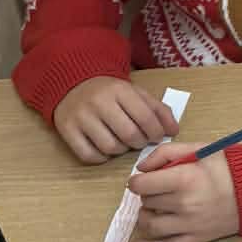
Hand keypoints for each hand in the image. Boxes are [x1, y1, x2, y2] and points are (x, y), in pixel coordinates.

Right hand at [52, 76, 178, 163]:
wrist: (74, 83)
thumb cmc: (110, 92)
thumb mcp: (135, 93)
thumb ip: (157, 109)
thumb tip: (174, 131)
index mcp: (119, 90)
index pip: (145, 117)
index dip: (156, 132)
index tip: (158, 136)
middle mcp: (99, 102)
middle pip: (129, 134)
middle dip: (140, 143)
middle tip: (141, 141)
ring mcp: (81, 117)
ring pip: (109, 147)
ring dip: (122, 151)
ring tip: (123, 143)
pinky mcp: (67, 130)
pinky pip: (88, 155)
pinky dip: (101, 158)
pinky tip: (106, 149)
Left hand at [128, 143, 240, 241]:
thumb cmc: (228, 166)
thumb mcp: (199, 149)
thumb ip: (166, 153)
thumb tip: (141, 168)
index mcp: (183, 179)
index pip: (141, 186)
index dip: (137, 181)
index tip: (143, 179)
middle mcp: (183, 205)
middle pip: (146, 203)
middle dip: (147, 195)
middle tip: (158, 190)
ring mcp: (189, 225)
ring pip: (150, 226)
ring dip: (146, 217)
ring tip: (155, 210)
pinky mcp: (195, 239)